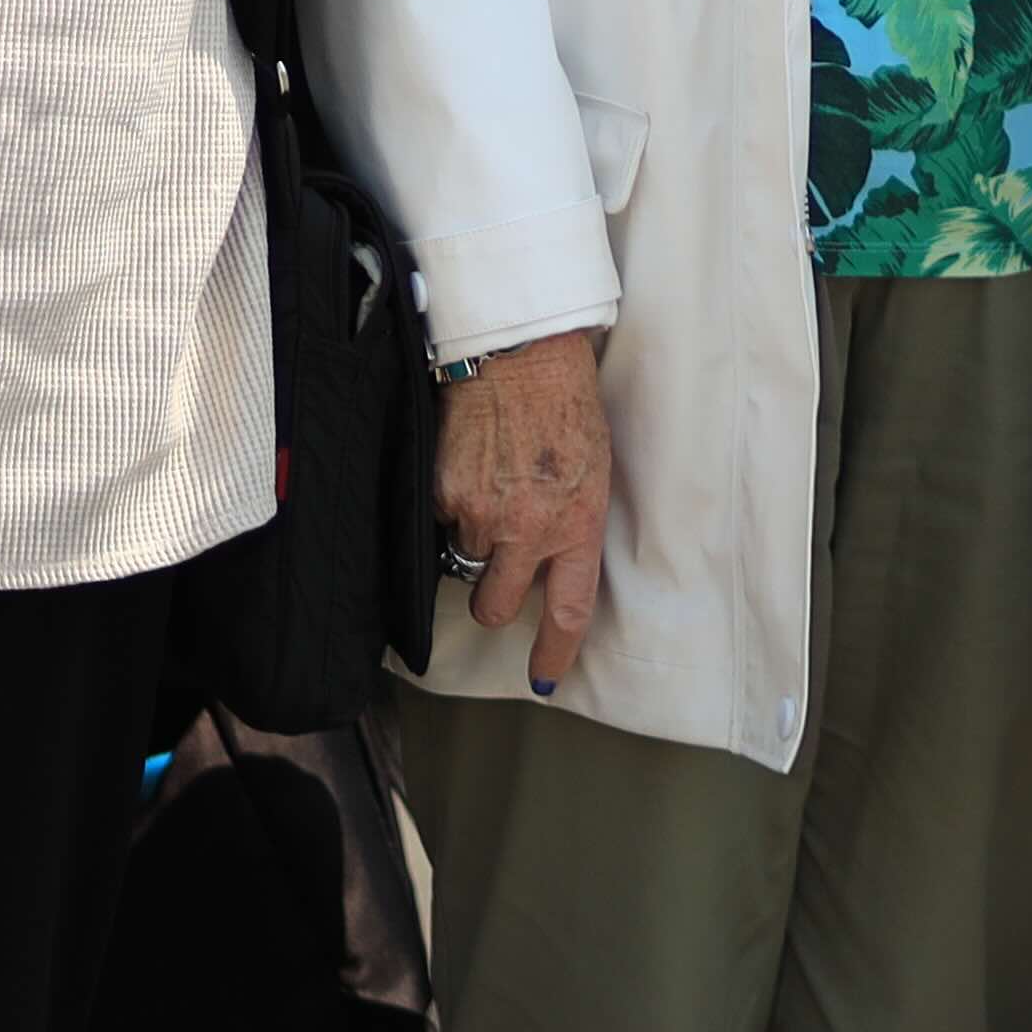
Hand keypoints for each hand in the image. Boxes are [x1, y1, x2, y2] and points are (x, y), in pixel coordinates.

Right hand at [433, 334, 615, 691]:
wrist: (520, 351)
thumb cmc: (566, 403)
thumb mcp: (592, 471)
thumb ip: (572, 525)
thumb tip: (545, 567)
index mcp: (577, 526)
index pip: (567, 612)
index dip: (553, 653)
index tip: (543, 679)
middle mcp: (527, 530)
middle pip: (494, 607)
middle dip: (491, 598)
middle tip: (497, 563)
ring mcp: (480, 513)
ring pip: (465, 556)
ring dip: (475, 532)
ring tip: (493, 477)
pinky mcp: (443, 492)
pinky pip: (440, 518)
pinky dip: (450, 499)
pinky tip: (471, 459)